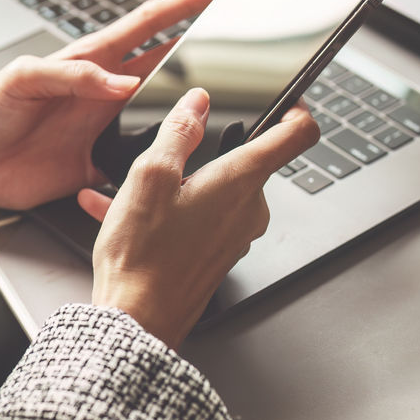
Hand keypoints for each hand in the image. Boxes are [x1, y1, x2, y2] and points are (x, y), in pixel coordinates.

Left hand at [0, 0, 225, 218]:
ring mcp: (105, 125)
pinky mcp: (100, 162)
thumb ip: (71, 76)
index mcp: (90, 61)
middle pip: (167, 61)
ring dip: (190, 104)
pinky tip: (183, 159)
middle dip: (206, 45)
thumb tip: (120, 81)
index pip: (148, 23)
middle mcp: (104, 90)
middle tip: (240, 36)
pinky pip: (141, 159)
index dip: (185, 4)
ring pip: (162, 110)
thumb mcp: (22, 79)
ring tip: (227, 98)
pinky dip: (163, 158)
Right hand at [78, 88, 319, 347]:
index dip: (296, 107)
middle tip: (170, 147)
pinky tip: (122, 210)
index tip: (284, 97)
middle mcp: (248, 208)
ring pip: (213, 188)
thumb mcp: (149, 178)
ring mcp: (235, 233)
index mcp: (241, 181)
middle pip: (245, 158)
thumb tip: (196, 103)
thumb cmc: (143, 258)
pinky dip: (165, 208)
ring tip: (129, 187)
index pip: (298, 134)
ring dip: (176, 180)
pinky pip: (197, 216)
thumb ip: (177, 132)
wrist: (136, 322)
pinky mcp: (216, 252)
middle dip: (209, 148)